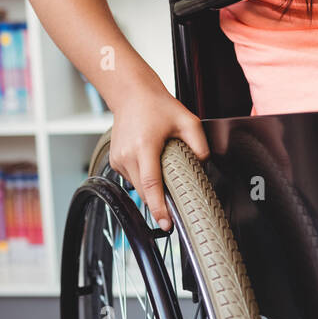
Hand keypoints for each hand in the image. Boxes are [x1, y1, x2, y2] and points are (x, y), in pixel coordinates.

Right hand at [108, 84, 210, 231]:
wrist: (131, 94)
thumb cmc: (157, 105)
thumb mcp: (188, 120)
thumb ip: (199, 144)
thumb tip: (203, 164)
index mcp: (145, 147)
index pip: (151, 184)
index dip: (159, 207)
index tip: (166, 224)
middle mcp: (128, 155)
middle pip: (144, 191)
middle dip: (159, 203)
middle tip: (173, 211)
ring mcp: (118, 159)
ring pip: (137, 187)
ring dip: (152, 189)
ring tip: (162, 170)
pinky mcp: (115, 160)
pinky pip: (131, 179)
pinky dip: (143, 179)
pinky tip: (151, 165)